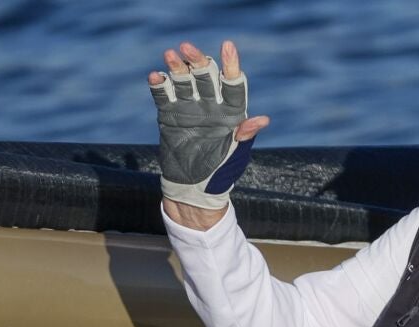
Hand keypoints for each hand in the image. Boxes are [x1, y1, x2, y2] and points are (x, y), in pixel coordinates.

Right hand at [148, 41, 269, 220]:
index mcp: (231, 112)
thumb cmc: (222, 172)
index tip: (228, 46)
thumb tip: (263, 120)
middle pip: (205, 75)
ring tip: (170, 55)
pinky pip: (163, 95)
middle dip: (197, 60)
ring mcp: (189, 107)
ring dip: (177, 67)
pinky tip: (155, 76)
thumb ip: (245, 135)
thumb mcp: (236, 154)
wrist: (194, 189)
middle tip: (187, 47)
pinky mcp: (169, 114)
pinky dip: (159, 85)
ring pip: (183, 80)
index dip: (231, 64)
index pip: (233, 83)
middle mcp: (210, 104)